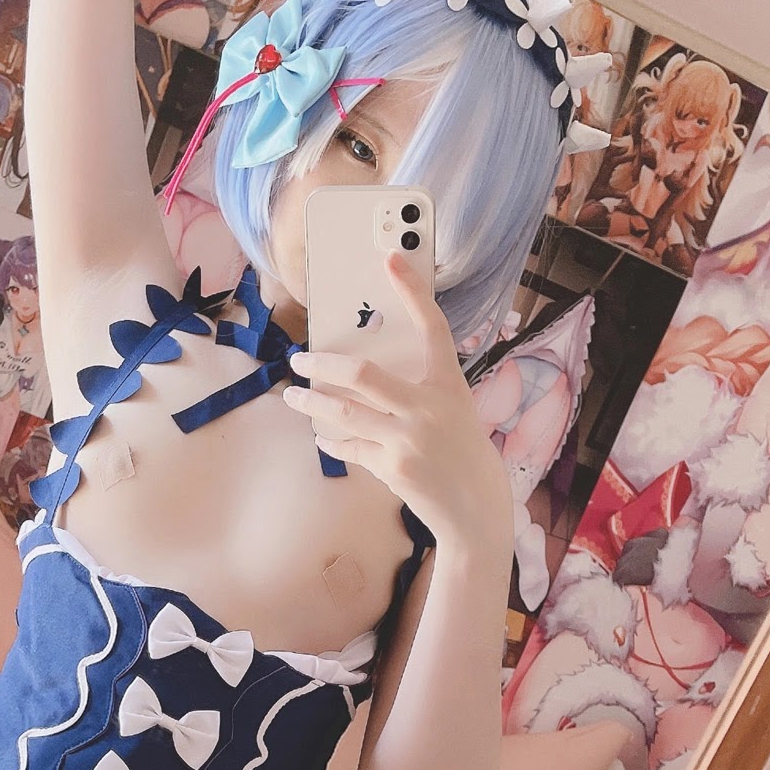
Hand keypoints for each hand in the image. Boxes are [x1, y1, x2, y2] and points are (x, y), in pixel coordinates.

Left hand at [284, 251, 514, 560]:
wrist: (476, 511)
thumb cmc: (462, 456)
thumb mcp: (453, 413)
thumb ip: (419, 392)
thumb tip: (364, 377)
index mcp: (450, 384)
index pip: (432, 327)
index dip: (412, 290)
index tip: (390, 258)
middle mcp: (429, 407)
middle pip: (363, 374)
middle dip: (322, 365)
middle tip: (298, 360)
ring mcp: (410, 439)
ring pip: (345, 412)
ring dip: (312, 404)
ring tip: (294, 397)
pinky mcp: (393, 469)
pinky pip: (350, 447)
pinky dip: (332, 442)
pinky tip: (322, 436)